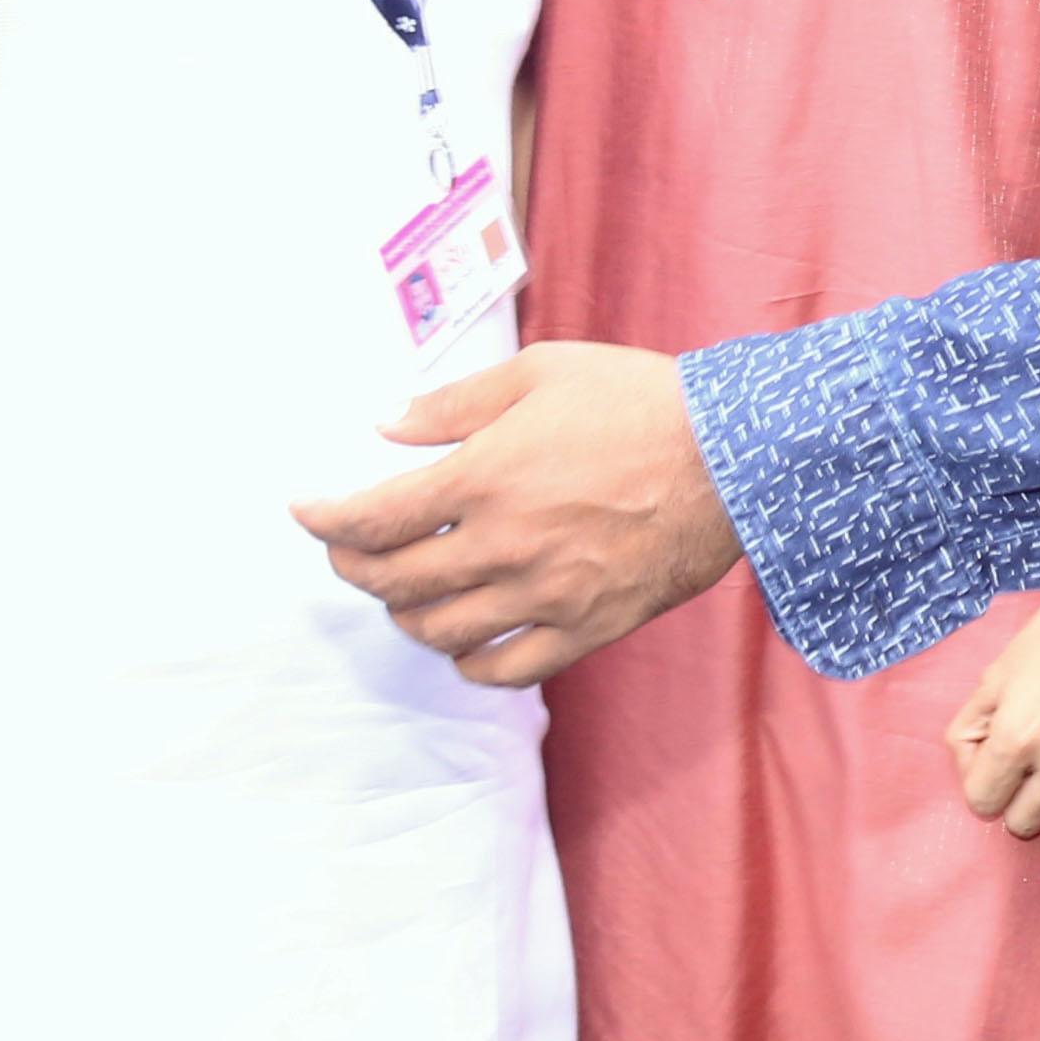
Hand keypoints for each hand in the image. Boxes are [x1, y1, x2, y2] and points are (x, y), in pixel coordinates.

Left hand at [294, 343, 742, 684]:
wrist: (734, 456)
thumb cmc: (639, 401)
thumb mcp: (541, 372)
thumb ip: (454, 403)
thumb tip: (385, 423)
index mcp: (485, 477)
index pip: (374, 517)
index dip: (324, 519)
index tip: (305, 511)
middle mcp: (504, 545)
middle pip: (394, 580)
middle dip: (354, 565)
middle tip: (347, 549)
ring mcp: (545, 595)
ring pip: (440, 631)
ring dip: (405, 615)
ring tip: (404, 592)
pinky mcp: (586, 627)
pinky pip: (507, 668)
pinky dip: (469, 660)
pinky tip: (463, 640)